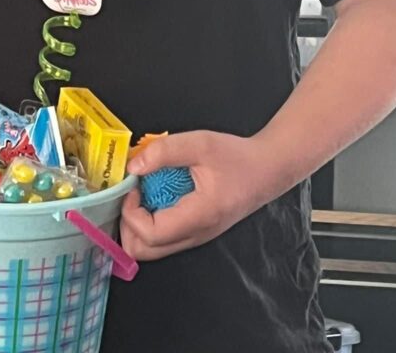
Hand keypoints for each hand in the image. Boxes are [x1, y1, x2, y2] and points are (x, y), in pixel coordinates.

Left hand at [120, 130, 279, 260]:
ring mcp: (196, 237)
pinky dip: (151, 222)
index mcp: (198, 216)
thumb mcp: (201, 143)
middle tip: (134, 192)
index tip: (134, 185)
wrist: (267, 170)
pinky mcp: (196, 232)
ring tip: (145, 192)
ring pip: (152, 249)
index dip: (131, 212)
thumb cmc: (237, 157)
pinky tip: (158, 195)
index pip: (150, 234)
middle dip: (128, 223)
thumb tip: (134, 166)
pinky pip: (164, 239)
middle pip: (144, 252)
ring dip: (138, 224)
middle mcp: (195, 235)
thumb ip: (165, 151)